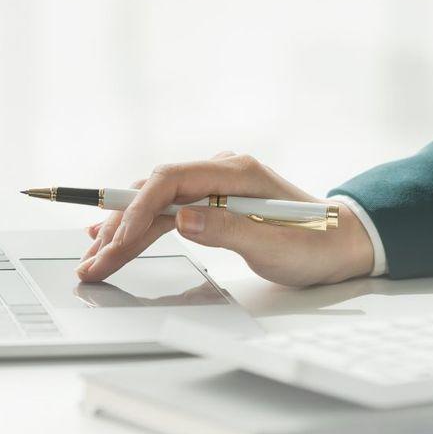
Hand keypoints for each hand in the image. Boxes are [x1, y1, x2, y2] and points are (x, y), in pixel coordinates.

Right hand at [76, 152, 375, 287]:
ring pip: (155, 204)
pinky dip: (138, 228)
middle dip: (119, 228)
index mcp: (236, 172)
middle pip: (154, 193)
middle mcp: (221, 171)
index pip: (170, 179)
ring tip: (92, 259)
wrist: (340, 243)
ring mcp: (214, 184)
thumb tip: (181, 219)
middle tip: (92, 262)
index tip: (119, 241)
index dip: (138, 209)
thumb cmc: (315, 244)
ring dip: (122, 231)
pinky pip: (165, 210)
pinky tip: (110, 237)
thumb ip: (227, 229)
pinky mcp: (212, 201)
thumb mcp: (274, 245)